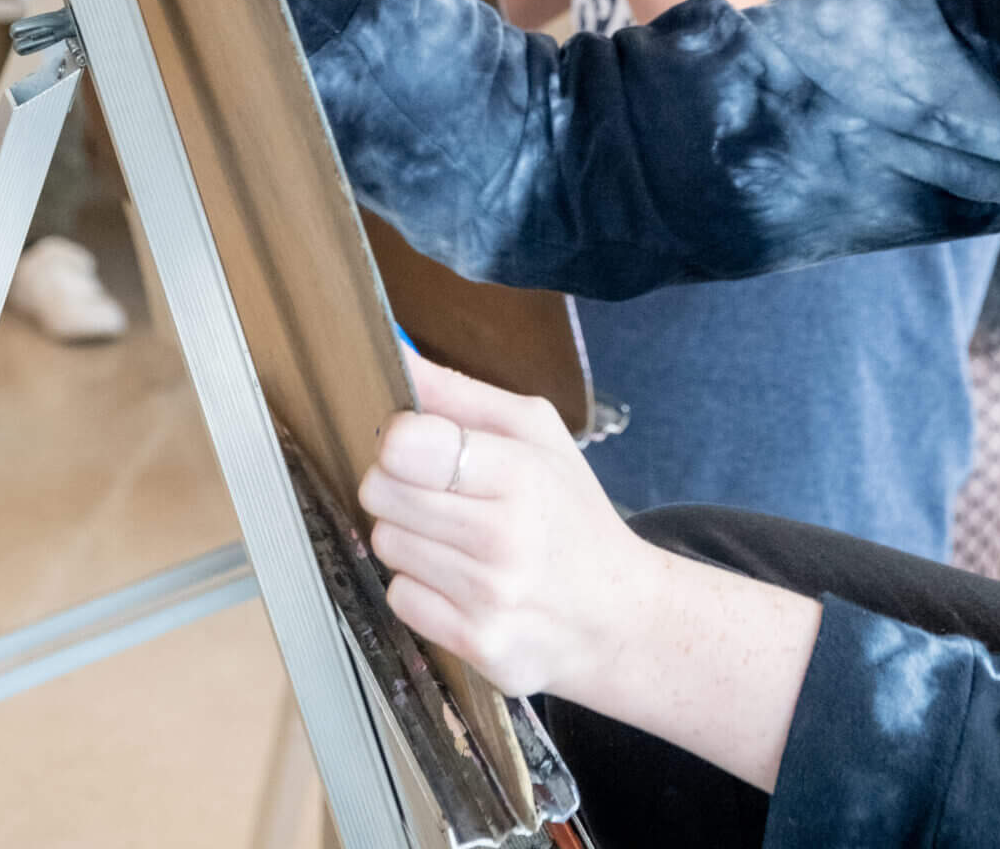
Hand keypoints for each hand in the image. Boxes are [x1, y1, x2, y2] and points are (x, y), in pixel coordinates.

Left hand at [367, 351, 821, 787]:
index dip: (398, 439)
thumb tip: (394, 353)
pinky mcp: (475, 645)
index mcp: (519, 471)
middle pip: (381, 494)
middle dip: (397, 485)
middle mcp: (502, 537)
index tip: (418, 443)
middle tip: (435, 489)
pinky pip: (400, 599)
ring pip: (385, 545)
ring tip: (455, 536)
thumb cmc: (570, 512)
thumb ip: (460, 394)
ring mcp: (487, 597)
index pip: (406, 445)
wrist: (617, 614)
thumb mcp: (536, 433)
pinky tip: (459, 580)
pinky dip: (420, 587)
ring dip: (409, 536)